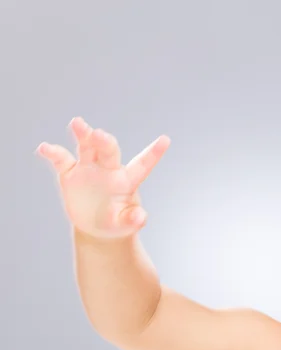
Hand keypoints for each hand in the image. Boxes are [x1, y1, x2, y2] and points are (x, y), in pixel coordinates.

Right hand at [36, 117, 170, 239]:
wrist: (96, 226)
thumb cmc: (117, 223)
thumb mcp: (126, 224)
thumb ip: (132, 219)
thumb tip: (140, 217)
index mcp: (127, 180)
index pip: (142, 164)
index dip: (153, 153)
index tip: (166, 140)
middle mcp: (109, 169)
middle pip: (108, 151)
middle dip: (104, 141)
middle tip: (99, 134)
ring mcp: (89, 168)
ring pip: (87, 147)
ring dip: (83, 135)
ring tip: (77, 123)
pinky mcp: (71, 173)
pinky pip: (62, 160)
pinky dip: (53, 153)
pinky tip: (44, 148)